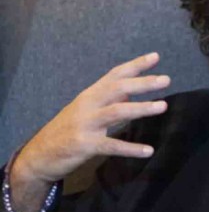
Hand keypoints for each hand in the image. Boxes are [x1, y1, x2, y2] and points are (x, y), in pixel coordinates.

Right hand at [9, 52, 169, 211]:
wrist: (39, 155)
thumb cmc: (67, 130)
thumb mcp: (87, 110)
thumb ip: (109, 100)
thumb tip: (132, 91)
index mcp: (90, 94)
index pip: (115, 74)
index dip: (135, 65)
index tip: (156, 57)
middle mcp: (88, 105)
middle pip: (118, 88)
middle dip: (143, 83)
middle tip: (166, 79)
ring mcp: (85, 124)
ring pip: (117, 111)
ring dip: (141, 108)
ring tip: (163, 106)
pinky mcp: (84, 145)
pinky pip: (112, 145)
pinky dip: (131, 148)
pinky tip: (148, 150)